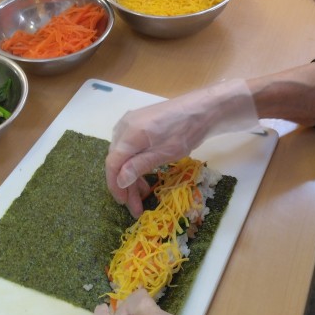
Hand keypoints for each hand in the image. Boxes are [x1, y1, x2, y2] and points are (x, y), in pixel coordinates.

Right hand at [106, 79, 257, 215]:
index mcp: (128, 134)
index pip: (112, 164)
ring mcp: (131, 122)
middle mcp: (124, 126)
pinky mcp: (139, 122)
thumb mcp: (163, 154)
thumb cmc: (185, 132)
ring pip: (123, 154)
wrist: (202, 109)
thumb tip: (119, 181)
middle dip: (125, 184)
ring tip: (143, 192)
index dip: (115, 186)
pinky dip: (135, 161)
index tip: (124, 203)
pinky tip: (144, 173)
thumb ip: (139, 166)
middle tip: (136, 205)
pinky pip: (130, 146)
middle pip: (117, 160)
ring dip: (130, 175)